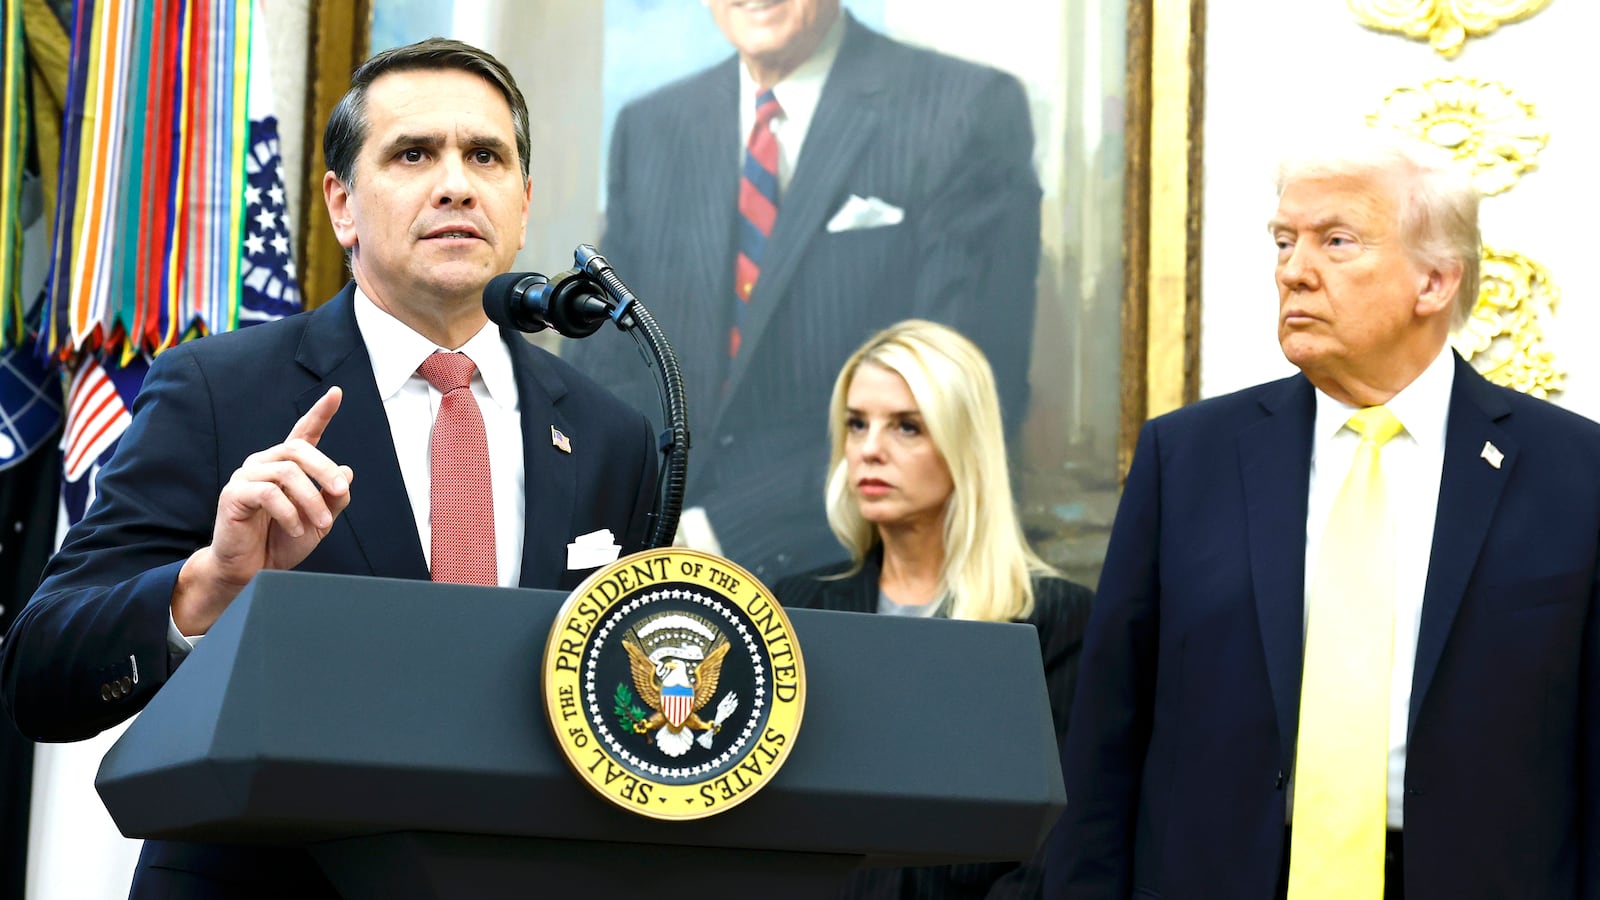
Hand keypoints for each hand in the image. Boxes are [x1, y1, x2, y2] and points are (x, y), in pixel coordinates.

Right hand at [173, 387, 352, 634]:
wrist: (253, 571)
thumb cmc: (282, 542)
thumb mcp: (319, 521)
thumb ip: (332, 497)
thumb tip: (347, 473)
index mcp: (286, 465)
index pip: (304, 432)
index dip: (320, 412)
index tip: (336, 393)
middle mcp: (265, 463)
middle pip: (300, 449)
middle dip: (325, 469)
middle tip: (340, 492)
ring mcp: (247, 476)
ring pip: (287, 472)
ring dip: (311, 500)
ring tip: (320, 524)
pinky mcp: (234, 494)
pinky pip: (268, 493)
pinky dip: (289, 512)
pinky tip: (296, 528)